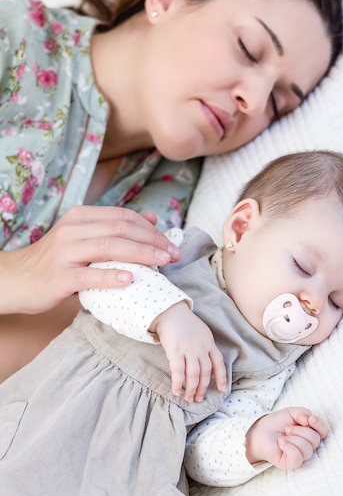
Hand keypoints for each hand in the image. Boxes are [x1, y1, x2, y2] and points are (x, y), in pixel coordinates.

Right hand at [0, 206, 180, 314]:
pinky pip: (89, 276)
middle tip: (174, 255)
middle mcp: (73, 229)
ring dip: (141, 254)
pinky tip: (130, 279)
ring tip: (163, 263)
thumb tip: (152, 217)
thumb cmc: (56, 260)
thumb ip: (116, 227)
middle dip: (153, 241)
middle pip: (121, 228)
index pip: (124, 216)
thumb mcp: (84, 237)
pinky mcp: (59, 277)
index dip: (152, 229)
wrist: (16, 279)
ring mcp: (64, 252)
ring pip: (109, 247)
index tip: (171, 244)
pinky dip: (111, 276)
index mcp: (81, 216)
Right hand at [151, 302, 226, 402]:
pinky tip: (176, 391)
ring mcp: (188, 349)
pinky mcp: (175, 350)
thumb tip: (206, 362)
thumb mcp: (201, 332)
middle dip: (202, 388)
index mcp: (208, 343)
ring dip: (191, 389)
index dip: (221, 377)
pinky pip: (178, 371)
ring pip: (193, 374)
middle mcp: (200, 347)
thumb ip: (205, 346)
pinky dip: (178, 383)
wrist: (170, 312)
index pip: (219, 362)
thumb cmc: (185, 323)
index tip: (222, 389)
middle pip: (205, 372)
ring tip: (188, 398)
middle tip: (198, 398)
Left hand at [245, 407, 327, 469]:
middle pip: (315, 440)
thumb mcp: (291, 412)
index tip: (310, 419)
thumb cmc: (277, 423)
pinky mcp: (291, 464)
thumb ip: (303, 412)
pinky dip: (288, 447)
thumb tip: (310, 420)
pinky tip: (281, 443)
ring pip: (307, 449)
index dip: (319, 425)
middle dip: (300, 431)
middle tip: (287, 429)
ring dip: (293, 439)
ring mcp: (300, 456)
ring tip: (283, 436)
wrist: (261, 431)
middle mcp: (308, 445)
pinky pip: (297, 458)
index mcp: (310, 432)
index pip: (323, 431)